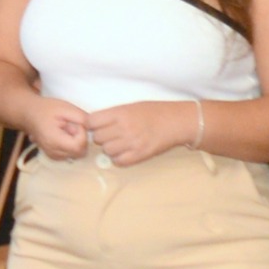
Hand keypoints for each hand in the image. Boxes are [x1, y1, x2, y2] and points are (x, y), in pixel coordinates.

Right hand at [23, 95, 94, 161]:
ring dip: (77, 142)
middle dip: (81, 139)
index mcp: (53, 140)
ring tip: (67, 129)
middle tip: (72, 126)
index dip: (82, 134)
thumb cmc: (46, 109)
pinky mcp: (55, 156)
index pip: (78, 146)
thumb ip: (81, 117)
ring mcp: (53, 156)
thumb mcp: (65, 107)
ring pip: (77, 155)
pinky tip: (65, 135)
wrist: (29, 114)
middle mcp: (53, 152)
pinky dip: (72, 145)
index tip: (76, 123)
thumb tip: (92, 127)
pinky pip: (71, 154)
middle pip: (80, 152)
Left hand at [83, 100, 199, 164]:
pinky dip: (119, 158)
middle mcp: (124, 127)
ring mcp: (132, 142)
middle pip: (97, 137)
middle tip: (111, 134)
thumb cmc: (155, 111)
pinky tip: (126, 152)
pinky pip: (119, 161)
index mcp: (120, 113)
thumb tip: (93, 123)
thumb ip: (113, 115)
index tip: (96, 125)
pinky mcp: (140, 154)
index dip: (91, 124)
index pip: (91, 121)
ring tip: (120, 143)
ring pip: (106, 150)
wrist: (177, 121)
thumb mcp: (131, 106)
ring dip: (110, 148)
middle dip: (102, 136)